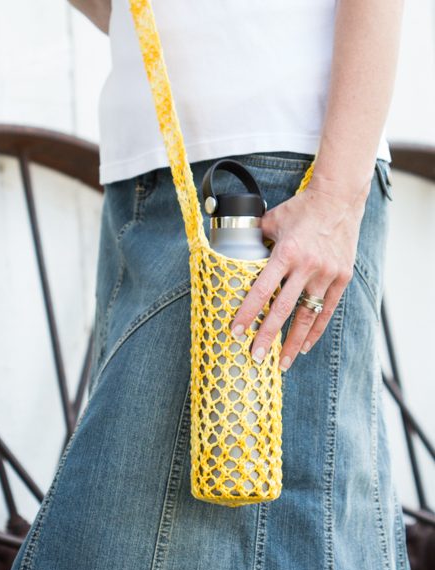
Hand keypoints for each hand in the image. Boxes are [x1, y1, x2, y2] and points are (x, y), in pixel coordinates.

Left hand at [229, 183, 368, 370]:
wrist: (337, 199)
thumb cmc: (300, 210)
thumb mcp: (271, 222)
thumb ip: (254, 241)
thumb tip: (234, 255)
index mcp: (287, 253)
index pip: (262, 290)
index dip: (248, 313)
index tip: (236, 331)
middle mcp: (308, 266)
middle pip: (283, 309)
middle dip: (267, 336)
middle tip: (254, 356)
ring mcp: (327, 274)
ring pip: (307, 315)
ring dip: (293, 342)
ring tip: (281, 363)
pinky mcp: (341, 277)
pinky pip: (327, 310)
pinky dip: (315, 330)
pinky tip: (304, 346)